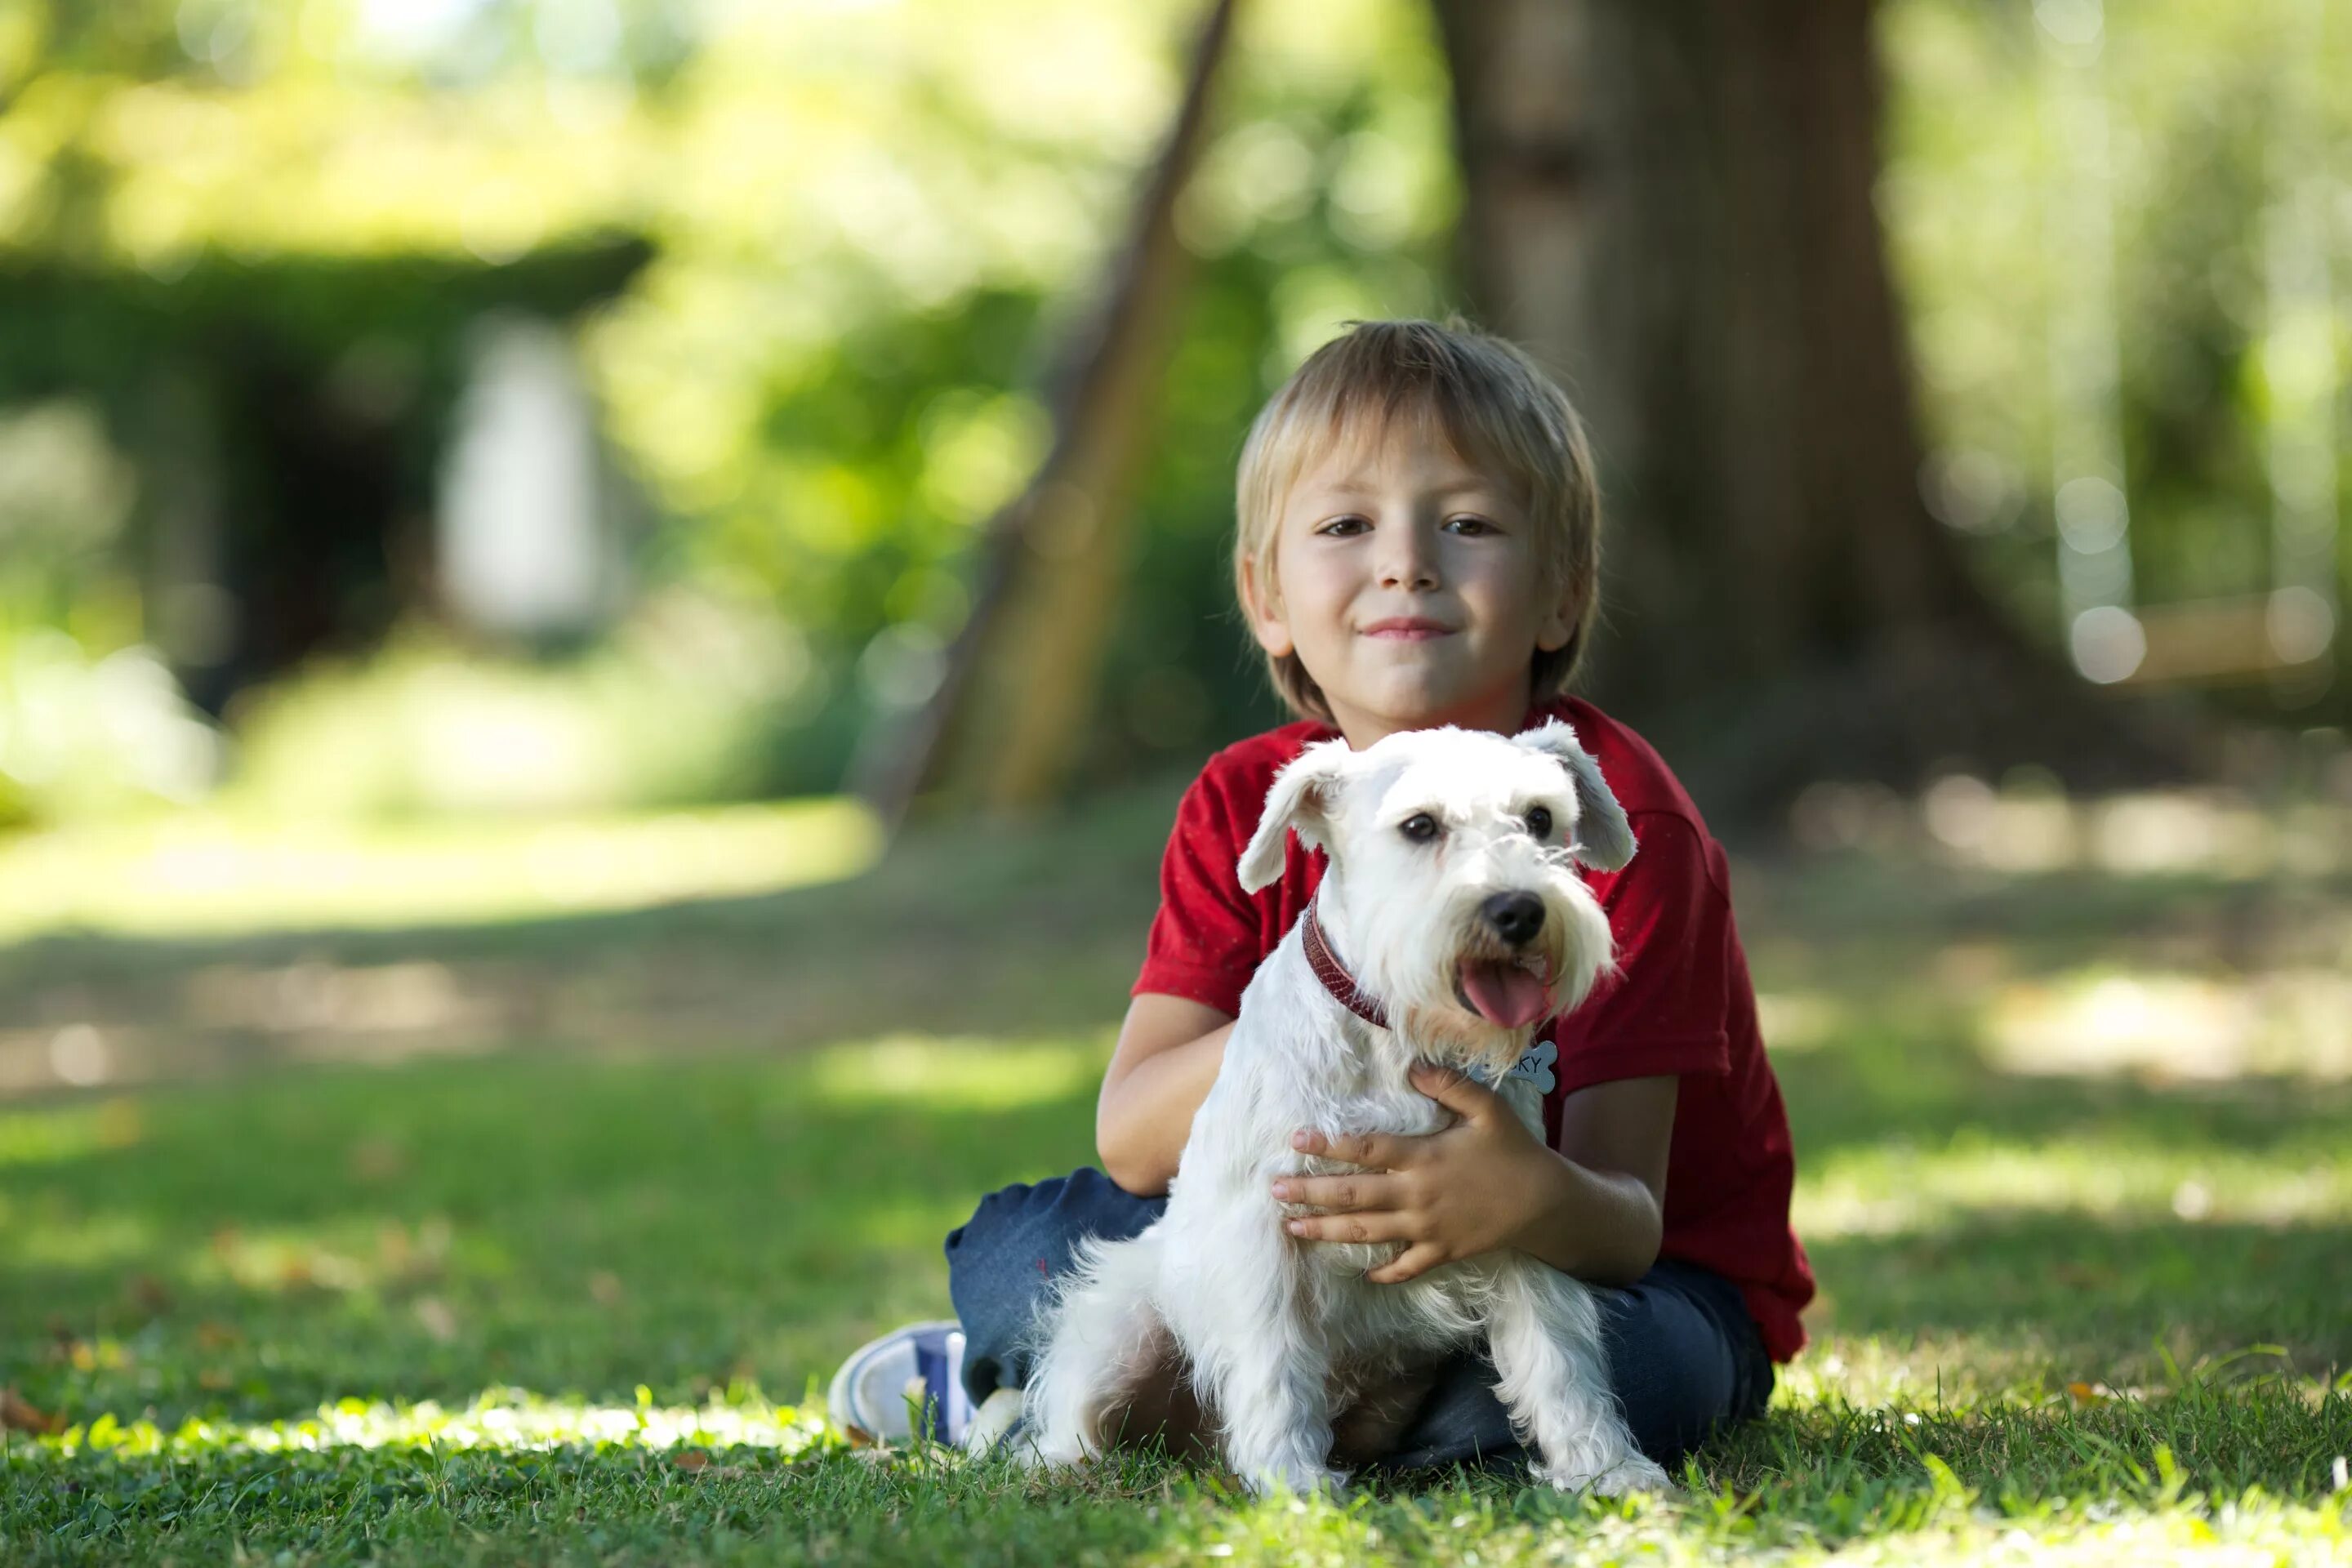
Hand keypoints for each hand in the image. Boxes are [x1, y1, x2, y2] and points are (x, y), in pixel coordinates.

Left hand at [1269, 1063, 1559, 1283]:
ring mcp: (1426, 1229)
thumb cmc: (1514, 1151)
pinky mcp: (1441, 1252)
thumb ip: (1448, 1085)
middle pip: (1353, 1195)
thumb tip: (1412, 1067)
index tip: (1296, 1140)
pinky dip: (1383, 1272)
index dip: (1329, 1145)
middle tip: (1275, 1190)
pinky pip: (1405, 1267)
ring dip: (1326, 1231)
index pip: (1366, 1150)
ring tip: (1292, 1228)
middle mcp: (1417, 1196)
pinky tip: (1361, 1274)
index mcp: (1424, 1158)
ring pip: (1366, 1233)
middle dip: (1310, 1193)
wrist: (1546, 1204)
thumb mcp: (1487, 1109)